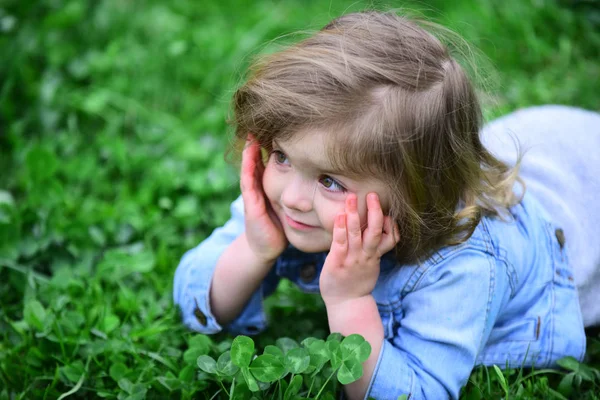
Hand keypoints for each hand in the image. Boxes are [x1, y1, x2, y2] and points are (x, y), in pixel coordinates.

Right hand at [240, 134, 287, 264]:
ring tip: (252, 133)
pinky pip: (248, 181)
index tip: (279, 128)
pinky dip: (248, 166)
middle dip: (258, 143)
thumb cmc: (280, 227)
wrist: (266, 248)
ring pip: (251, 167)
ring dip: (250, 150)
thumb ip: (299, 193)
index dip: (273, 146)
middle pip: (258, 160)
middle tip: (260, 123)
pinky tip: (250, 154)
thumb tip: (322, 180)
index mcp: (269, 186)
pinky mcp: (250, 203)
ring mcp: (253, 194)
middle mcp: (259, 187)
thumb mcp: (290, 206)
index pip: (269, 162)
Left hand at [320, 193, 398, 306]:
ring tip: (351, 198)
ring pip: (356, 234)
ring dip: (354, 215)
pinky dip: (340, 229)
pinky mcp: (337, 262)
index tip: (389, 212)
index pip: (390, 238)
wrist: (346, 304)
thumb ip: (375, 249)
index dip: (391, 225)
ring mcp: (352, 259)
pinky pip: (340, 243)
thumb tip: (377, 231)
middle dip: (375, 212)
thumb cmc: (357, 282)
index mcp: (375, 256)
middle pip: (375, 231)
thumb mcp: (372, 266)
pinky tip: (339, 217)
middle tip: (373, 195)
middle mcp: (366, 256)